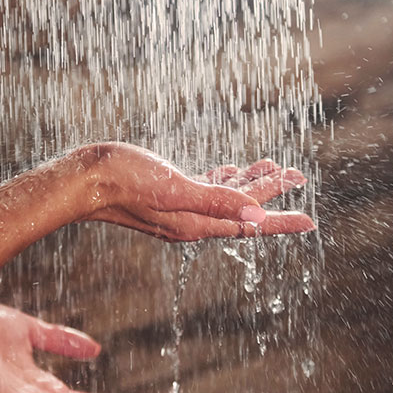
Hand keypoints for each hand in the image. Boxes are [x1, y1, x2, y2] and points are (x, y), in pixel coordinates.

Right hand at [73, 143, 314, 240]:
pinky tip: (231, 169)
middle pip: (241, 210)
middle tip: (299, 175)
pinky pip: (204, 190)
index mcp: (196, 224)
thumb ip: (215, 200)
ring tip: (274, 166)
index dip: (281, 221)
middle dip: (271, 193)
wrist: (82, 180)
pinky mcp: (166, 195)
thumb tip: (256, 213)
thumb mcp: (175, 188)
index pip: (249, 226)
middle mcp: (191, 221)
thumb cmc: (124, 181)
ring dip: (249, 182)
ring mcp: (178, 209)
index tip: (310, 221)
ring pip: (225, 198)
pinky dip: (223, 180)